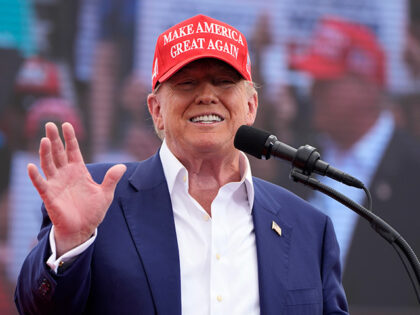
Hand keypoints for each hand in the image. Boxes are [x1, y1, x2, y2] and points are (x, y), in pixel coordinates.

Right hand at [28, 122, 125, 255]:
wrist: (83, 229)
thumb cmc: (93, 211)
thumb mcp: (106, 194)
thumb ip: (111, 179)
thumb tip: (122, 166)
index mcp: (79, 171)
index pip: (73, 150)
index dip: (70, 138)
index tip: (66, 124)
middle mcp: (65, 174)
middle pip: (58, 153)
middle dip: (54, 139)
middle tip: (50, 124)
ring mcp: (56, 184)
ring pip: (48, 164)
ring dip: (45, 152)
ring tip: (44, 140)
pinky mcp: (49, 196)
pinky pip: (41, 184)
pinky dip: (35, 176)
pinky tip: (31, 167)